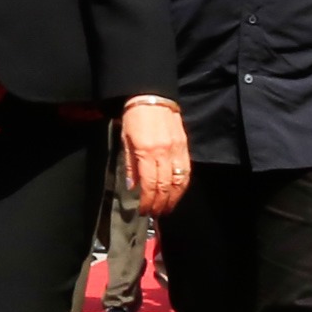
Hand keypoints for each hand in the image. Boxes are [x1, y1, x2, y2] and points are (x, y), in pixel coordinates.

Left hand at [121, 100, 190, 215]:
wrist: (152, 97)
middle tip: (155, 214)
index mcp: (146, 151)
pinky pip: (187, 171)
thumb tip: (131, 187)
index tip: (144, 210)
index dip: (148, 200)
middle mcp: (164, 152)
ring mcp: (177, 149)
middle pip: (166, 185)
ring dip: (174, 198)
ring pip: (179, 181)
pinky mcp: (185, 146)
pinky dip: (182, 185)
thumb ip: (130, 165)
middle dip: (160, 203)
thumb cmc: (134, 118)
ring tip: (167, 208)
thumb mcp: (125, 140)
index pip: (149, 183)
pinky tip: (177, 193)